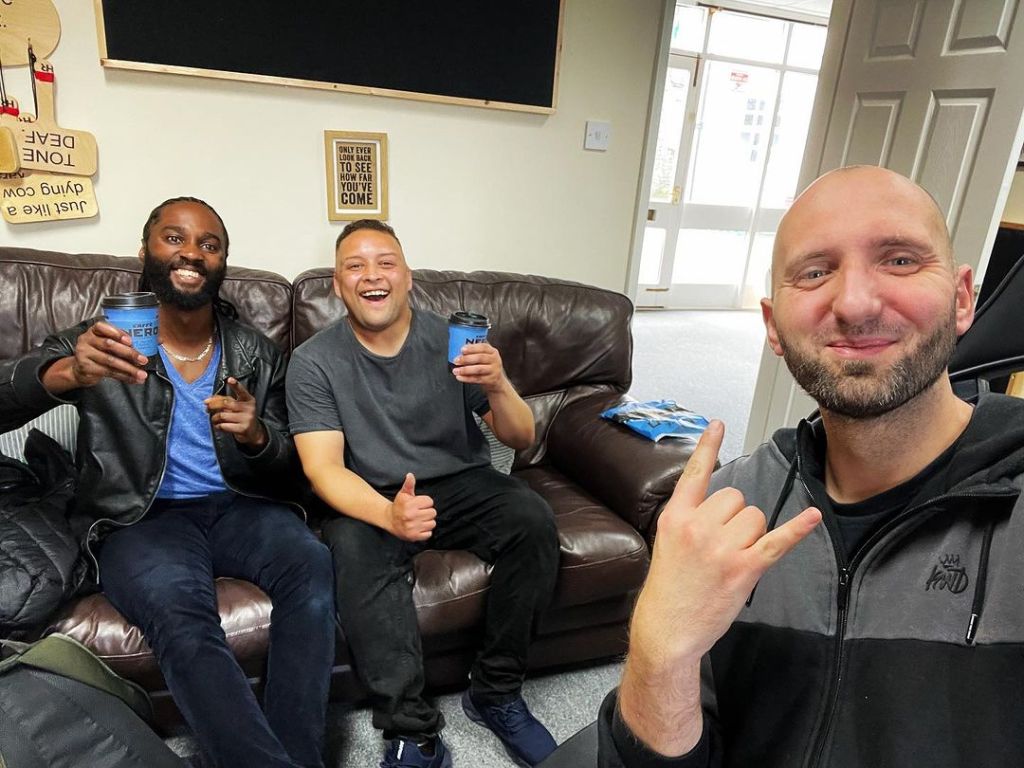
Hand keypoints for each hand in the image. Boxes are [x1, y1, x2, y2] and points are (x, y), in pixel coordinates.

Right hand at [69, 321, 147, 386]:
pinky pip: (108, 372)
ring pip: (110, 361)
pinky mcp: (86, 368)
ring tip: (142, 374)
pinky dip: (124, 376)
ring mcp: (84, 354)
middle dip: (129, 353)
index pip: (102, 327)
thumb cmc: (99, 353)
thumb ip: (119, 343)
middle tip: (143, 360)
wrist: (80, 369)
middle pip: (109, 345)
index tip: (130, 340)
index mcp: (93, 331)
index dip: (116, 333)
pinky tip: (133, 379)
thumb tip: (140, 351)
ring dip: (129, 369)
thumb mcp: (106, 344)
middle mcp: (86, 340)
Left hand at [204, 377, 267, 447]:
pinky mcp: (243, 428)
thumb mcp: (237, 405)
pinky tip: (218, 426)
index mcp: (248, 399)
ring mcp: (247, 418)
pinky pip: (224, 426)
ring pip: (222, 415)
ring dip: (214, 418)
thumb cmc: (240, 415)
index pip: (241, 391)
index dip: (235, 385)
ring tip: (214, 419)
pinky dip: (217, 426)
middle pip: (225, 403)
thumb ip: (224, 400)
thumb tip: (207, 401)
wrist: (253, 431)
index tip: (229, 379)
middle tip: (207, 408)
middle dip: (213, 406)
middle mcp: (249, 408)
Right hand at [388, 473, 436, 541]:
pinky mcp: (414, 537)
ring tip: (419, 520)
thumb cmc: (399, 506)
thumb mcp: (403, 494)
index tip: (418, 504)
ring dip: (427, 522)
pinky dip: (425, 531)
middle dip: (427, 512)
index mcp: (409, 504)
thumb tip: (410, 475)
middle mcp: (411, 516)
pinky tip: (418, 527)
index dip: (425, 502)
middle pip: (433, 512)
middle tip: (419, 512)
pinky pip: (429, 534)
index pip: (430, 501)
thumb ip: (409, 484)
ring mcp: (412, 527)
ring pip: (432, 523)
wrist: (390, 520)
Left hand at [452, 342, 505, 392]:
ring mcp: (494, 370)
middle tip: (456, 360)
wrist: (497, 380)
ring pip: (478, 369)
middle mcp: (494, 360)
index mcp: (492, 351)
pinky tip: (460, 377)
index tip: (462, 349)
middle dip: (466, 359)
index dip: (472, 348)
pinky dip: (467, 378)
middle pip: (480, 358)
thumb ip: (475, 352)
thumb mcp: (485, 356)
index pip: (483, 347)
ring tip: (456, 370)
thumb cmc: (487, 365)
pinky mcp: (491, 380)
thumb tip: (459, 351)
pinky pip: (477, 379)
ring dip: (465, 370)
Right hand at [632, 420, 820, 665]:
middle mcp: (698, 526)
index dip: (708, 447)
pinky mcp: (744, 568)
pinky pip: (776, 541)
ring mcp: (722, 548)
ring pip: (755, 517)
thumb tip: (722, 506)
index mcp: (676, 517)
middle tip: (722, 546)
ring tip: (732, 559)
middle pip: (737, 498)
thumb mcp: (666, 543)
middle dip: (736, 518)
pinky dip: (797, 529)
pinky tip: (812, 516)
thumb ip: (689, 519)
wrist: (667, 628)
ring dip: (752, 535)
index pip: (695, 474)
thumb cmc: (668, 589)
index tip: (718, 424)